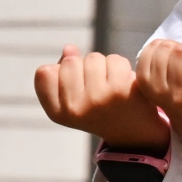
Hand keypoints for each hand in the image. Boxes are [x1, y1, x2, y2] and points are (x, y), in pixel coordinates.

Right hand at [34, 46, 169, 150]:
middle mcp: (74, 108)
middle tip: (98, 88)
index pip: (44, 73)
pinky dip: (121, 67)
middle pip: (70, 61)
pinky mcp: (119, 90)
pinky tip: (125, 84)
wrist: (137, 133)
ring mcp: (96, 99)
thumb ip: (65, 73)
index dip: (60, 72)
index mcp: (59, 112)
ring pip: (93, 58)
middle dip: (84, 66)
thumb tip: (69, 48)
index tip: (75, 87)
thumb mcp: (75, 99)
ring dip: (104, 66)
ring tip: (111, 86)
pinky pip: (114, 60)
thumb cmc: (101, 110)